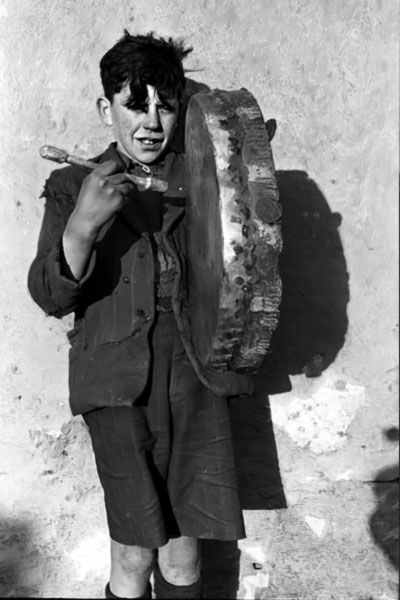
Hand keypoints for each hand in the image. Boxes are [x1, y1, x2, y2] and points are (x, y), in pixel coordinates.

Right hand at [62, 161, 133, 279]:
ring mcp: (113, 190)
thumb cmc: (86, 203)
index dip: (118, 168)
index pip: (113, 164)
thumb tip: (115, 169)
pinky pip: (127, 198)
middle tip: (119, 187)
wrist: (86, 219)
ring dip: (126, 191)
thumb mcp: (88, 183)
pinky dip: (124, 201)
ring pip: (128, 186)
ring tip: (117, 196)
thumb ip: (100, 175)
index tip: (120, 171)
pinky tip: (115, 205)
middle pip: (123, 175)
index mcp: (96, 175)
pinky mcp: (119, 200)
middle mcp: (104, 181)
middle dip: (123, 181)